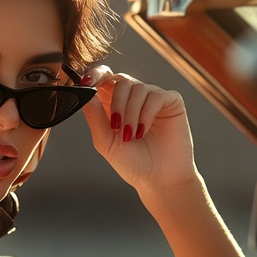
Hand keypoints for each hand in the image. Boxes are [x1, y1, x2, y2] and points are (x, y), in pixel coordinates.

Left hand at [81, 67, 197, 193]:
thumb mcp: (106, 143)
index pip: (105, 78)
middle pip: (121, 80)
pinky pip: (156, 96)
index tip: (87, 83)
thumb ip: (95, 119)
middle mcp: (135, 98)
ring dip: (131, 113)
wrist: (159, 180)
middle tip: (116, 127)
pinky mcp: (172, 102)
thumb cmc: (133, 164)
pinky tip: (144, 130)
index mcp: (116, 104)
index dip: (96, 75)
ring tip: (131, 135)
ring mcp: (154, 98)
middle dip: (116, 103)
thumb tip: (85, 94)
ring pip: (138, 88)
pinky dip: (146, 113)